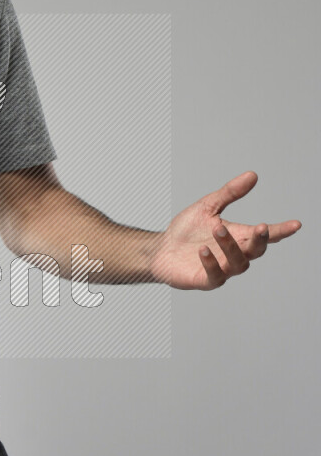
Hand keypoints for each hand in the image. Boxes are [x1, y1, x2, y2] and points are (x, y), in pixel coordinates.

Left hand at [149, 170, 300, 289]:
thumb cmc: (186, 230)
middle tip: (260, 226)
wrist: (160, 249)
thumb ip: (230, 193)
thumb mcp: (208, 206)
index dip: (280, 231)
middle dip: (260, 240)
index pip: (264, 235)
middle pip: (256, 251)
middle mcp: (233, 254)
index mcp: (238, 236)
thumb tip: (252, 175)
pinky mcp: (205, 280)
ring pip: (237, 263)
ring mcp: (221, 269)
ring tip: (217, 230)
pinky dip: (211, 263)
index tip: (296, 224)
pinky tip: (203, 250)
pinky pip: (215, 276)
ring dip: (230, 246)